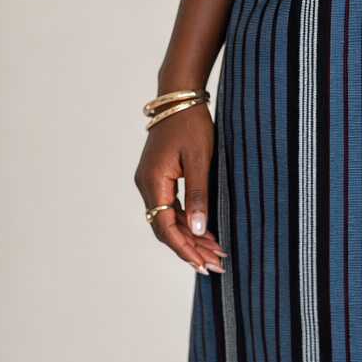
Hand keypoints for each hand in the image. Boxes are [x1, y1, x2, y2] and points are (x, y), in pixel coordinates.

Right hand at [135, 104, 225, 275]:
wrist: (178, 97)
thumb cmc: (191, 123)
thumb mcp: (200, 158)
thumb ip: (199, 194)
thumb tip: (197, 230)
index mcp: (153, 181)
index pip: (165, 226)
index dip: (183, 248)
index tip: (202, 264)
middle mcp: (146, 185)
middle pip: (165, 228)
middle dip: (190, 248)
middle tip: (215, 265)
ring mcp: (150, 181)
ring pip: (168, 220)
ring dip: (190, 237)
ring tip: (214, 253)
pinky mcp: (158, 177)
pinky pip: (170, 207)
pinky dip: (187, 221)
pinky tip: (205, 232)